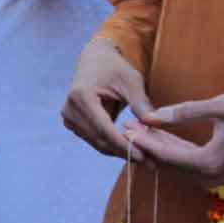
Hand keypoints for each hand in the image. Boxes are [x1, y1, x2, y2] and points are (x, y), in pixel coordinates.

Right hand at [62, 38, 153, 158]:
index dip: (124, 145)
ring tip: (144, 156)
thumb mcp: (132, 81)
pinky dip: (112, 145)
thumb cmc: (114, 68)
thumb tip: (155, 124)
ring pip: (97, 143)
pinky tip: (130, 148)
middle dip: (124, 152)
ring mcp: (68, 118)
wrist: (94, 61)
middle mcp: (70, 110)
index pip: (104, 129)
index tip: (144, 156)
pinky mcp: (72, 124)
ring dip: (119, 151)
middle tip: (149, 161)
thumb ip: (142, 104)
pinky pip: (95, 140)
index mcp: (81, 97)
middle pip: (100, 140)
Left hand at [127, 91, 223, 185]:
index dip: (144, 140)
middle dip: (145, 143)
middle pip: (166, 161)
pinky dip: (170, 147)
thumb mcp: (223, 105)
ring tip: (136, 126)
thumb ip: (187, 111)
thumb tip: (153, 115)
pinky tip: (156, 132)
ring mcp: (211, 177)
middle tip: (126, 124)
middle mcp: (208, 176)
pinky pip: (184, 160)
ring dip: (156, 145)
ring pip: (174, 162)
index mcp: (209, 163)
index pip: (166, 155)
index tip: (126, 126)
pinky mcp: (213, 171)